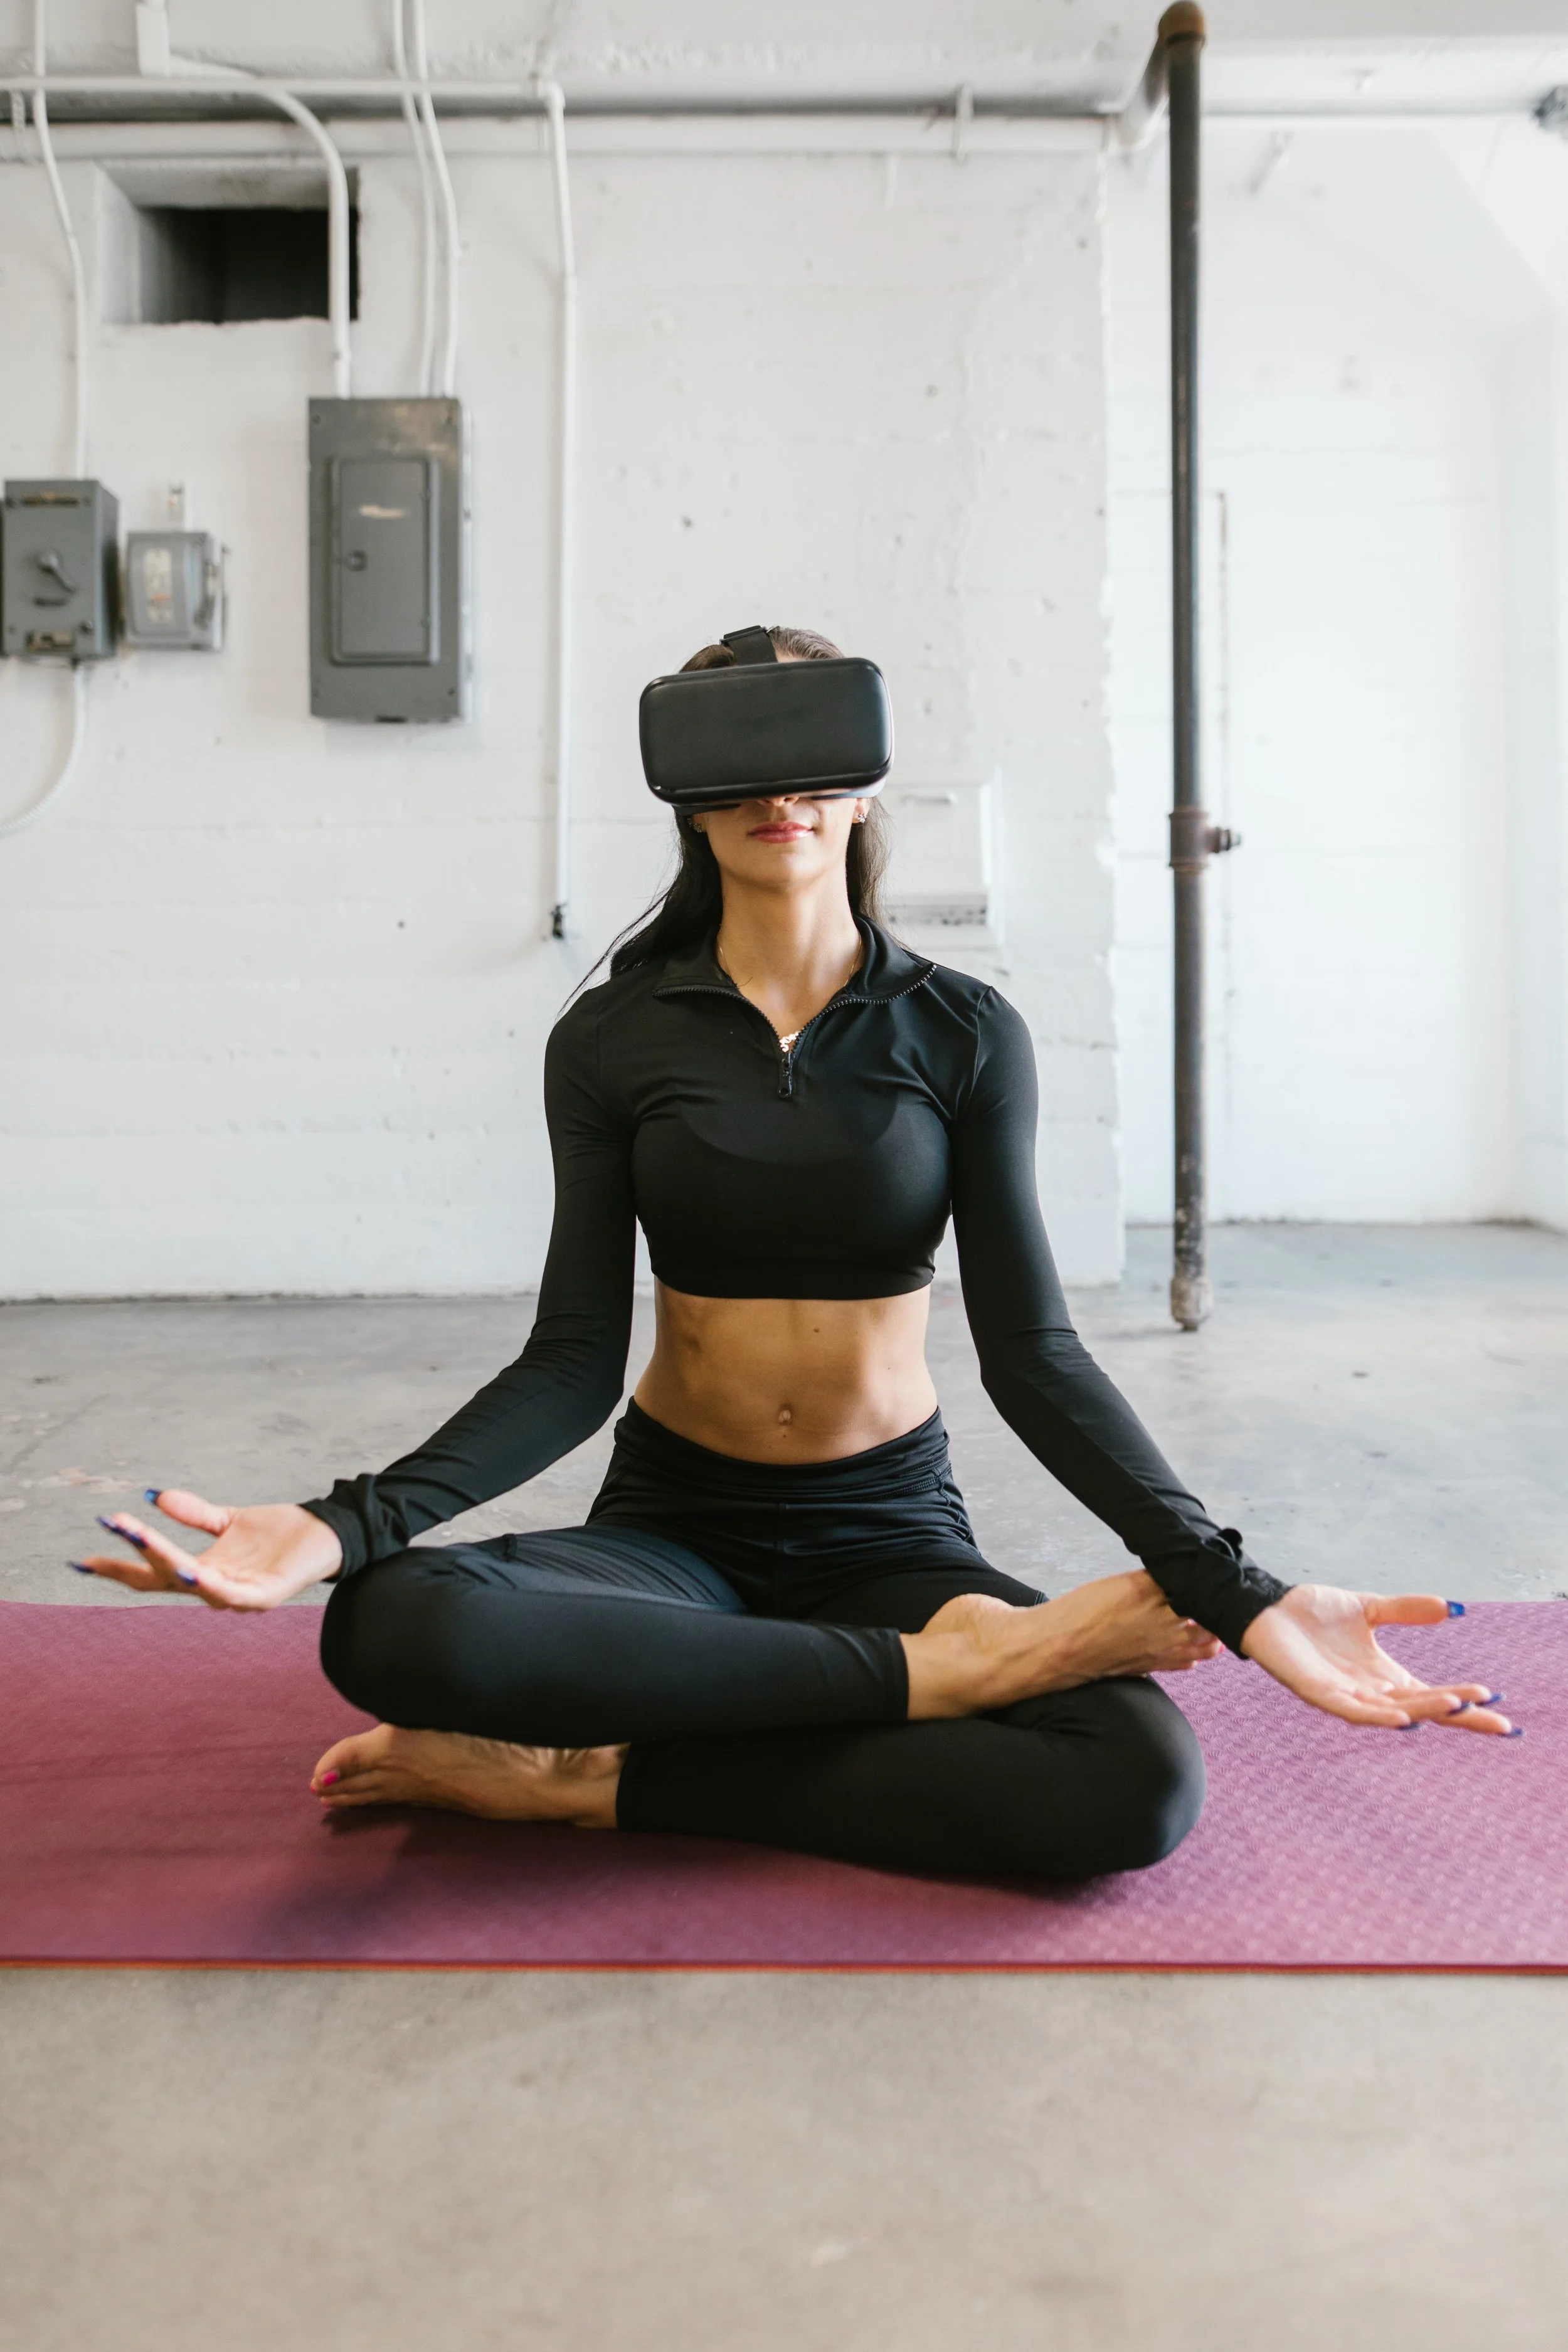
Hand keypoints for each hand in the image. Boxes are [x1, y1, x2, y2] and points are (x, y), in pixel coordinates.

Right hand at [74, 1489, 342, 1612]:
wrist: (326, 1533)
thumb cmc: (279, 1532)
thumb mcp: (228, 1519)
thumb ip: (195, 1513)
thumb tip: (155, 1496)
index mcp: (202, 1570)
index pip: (152, 1572)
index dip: (119, 1567)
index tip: (82, 1559)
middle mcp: (215, 1586)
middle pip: (166, 1578)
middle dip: (138, 1555)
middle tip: (114, 1526)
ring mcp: (239, 1594)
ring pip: (197, 1585)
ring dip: (171, 1564)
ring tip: (147, 1544)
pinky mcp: (267, 1595)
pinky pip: (235, 1595)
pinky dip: (214, 1586)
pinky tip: (196, 1572)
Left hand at [1241, 1585, 1513, 1734]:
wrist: (1267, 1607)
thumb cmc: (1313, 1613)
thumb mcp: (1368, 1607)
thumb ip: (1405, 1610)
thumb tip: (1451, 1608)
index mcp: (1383, 1676)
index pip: (1432, 1694)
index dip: (1465, 1703)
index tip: (1500, 1706)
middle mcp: (1369, 1691)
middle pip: (1422, 1709)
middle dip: (1458, 1714)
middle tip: (1498, 1720)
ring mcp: (1344, 1695)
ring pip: (1393, 1710)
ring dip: (1426, 1710)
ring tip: (1458, 1705)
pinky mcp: (1318, 1692)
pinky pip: (1351, 1710)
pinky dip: (1377, 1715)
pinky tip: (1403, 1716)